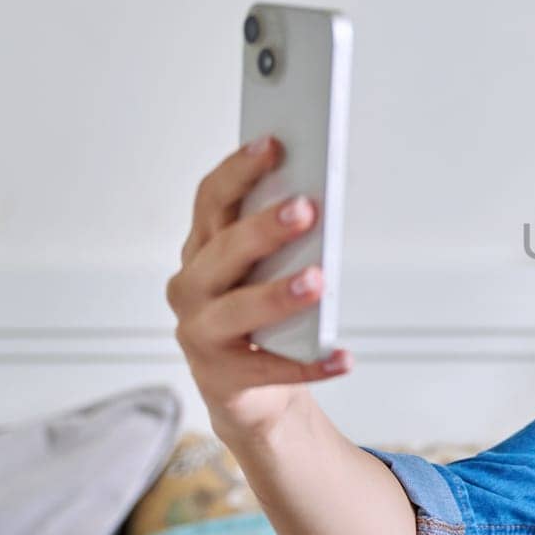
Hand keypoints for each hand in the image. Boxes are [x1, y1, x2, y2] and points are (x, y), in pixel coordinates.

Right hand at [165, 135, 350, 442]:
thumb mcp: (262, 270)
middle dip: (264, 228)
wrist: (247, 390)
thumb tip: (317, 199)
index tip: (273, 144)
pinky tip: (342, 356)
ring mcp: (200, 333)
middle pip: (225, 250)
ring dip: (279, 294)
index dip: (239, 170)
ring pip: (238, 309)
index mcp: (203, 249)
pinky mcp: (222, 378)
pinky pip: (271, 369)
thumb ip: (279, 238)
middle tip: (306, 208)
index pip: (213, 200)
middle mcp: (192, 287)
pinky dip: (310, 364)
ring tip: (318, 280)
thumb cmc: (259, 315)